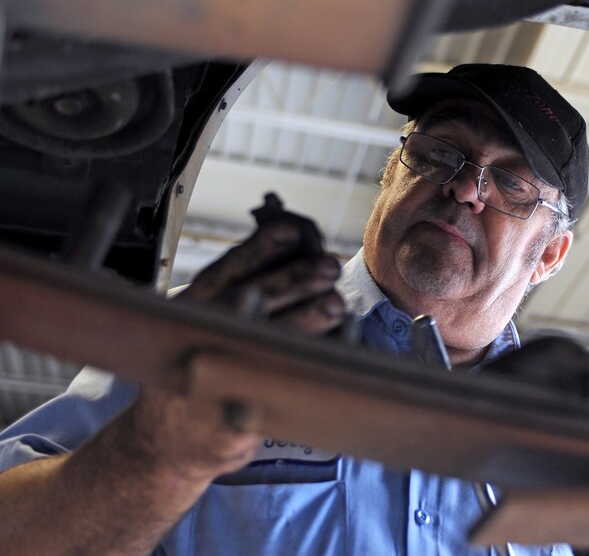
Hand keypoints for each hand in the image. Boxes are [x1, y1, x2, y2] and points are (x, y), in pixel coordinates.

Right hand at [129, 210, 344, 478]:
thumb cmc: (196, 371)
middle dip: (292, 281)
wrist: (164, 444)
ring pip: (263, 345)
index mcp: (187, 314)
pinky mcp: (232, 425)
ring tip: (336, 304)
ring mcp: (209, 385)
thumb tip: (291, 240)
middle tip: (328, 266)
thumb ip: (237, 290)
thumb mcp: (200, 325)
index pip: (222, 274)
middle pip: (247, 303)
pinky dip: (308, 370)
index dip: (257, 250)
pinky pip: (277, 393)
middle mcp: (194, 343)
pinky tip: (336, 353)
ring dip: (304, 321)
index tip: (290, 231)